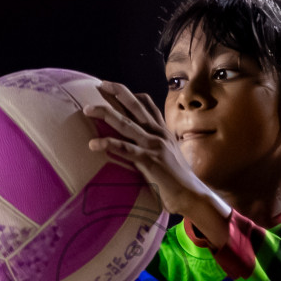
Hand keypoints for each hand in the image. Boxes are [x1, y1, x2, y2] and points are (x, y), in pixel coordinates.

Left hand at [83, 81, 230, 223]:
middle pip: (136, 107)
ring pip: (126, 124)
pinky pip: (126, 150)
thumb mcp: (170, 156)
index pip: (148, 105)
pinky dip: (109, 145)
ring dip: (106, 114)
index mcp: (163, 132)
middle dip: (117, 93)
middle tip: (100, 84)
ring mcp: (154, 146)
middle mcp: (159, 134)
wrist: (193, 195)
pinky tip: (93, 144)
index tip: (114, 87)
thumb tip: (145, 147)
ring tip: (87, 109)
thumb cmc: (179, 181)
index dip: (131, 94)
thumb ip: (157, 147)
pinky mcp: (150, 161)